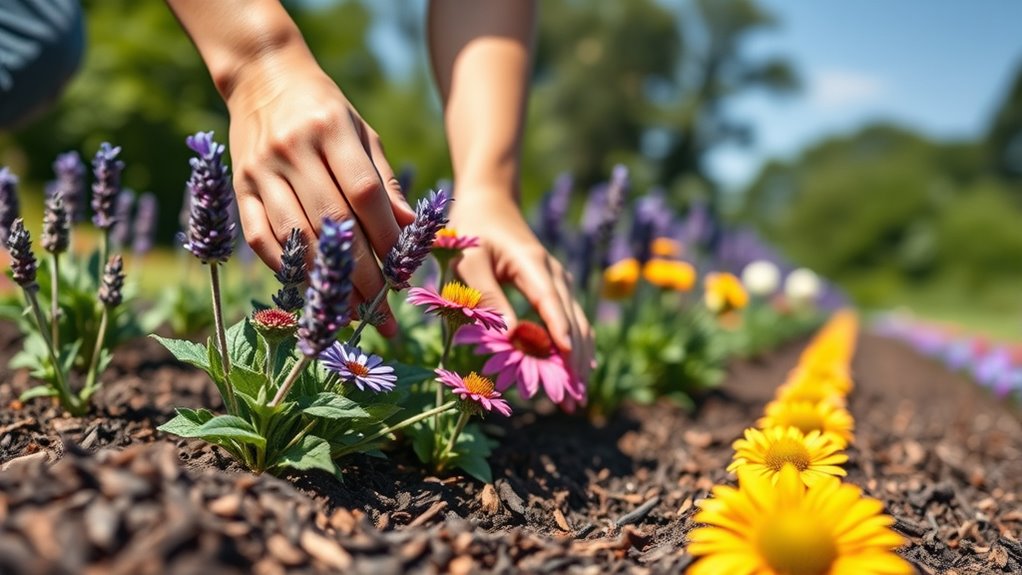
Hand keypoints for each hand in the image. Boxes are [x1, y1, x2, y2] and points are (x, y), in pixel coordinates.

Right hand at [225, 51, 414, 334]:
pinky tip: (308, 287)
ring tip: (349, 312)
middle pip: (332, 222)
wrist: (263, 77)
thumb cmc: (325, 109)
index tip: (401, 272)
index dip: (384, 237)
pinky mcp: (239, 187)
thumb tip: (410, 230)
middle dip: (360, 273)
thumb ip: (384, 181)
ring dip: (324, 280)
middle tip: (380, 311)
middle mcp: (293, 150)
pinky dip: (285, 266)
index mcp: (330, 129)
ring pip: (296, 235)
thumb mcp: (362, 131)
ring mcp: (261, 170)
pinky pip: (260, 236)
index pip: (363, 194)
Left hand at [448, 193, 594, 380]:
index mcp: (531, 262)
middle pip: (572, 320)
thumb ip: (488, 296)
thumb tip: (509, 335)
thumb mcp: (468, 262)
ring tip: (577, 397)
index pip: (550, 301)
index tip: (569, 359)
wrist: (489, 205)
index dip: (560, 330)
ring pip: (578, 324)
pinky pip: (572, 322)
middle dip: (574, 360)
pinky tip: (576, 374)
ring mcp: (558, 282)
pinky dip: (575, 348)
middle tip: (573, 399)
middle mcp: (553, 273)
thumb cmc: (471, 233)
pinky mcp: (556, 290)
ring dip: (579, 360)